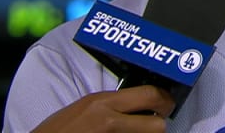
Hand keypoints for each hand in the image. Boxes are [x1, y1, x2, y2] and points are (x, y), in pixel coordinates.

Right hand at [31, 85, 175, 131]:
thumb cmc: (59, 130)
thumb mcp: (86, 107)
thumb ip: (113, 104)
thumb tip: (141, 103)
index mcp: (103, 103)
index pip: (151, 95)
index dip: (165, 100)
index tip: (165, 103)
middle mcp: (109, 122)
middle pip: (158, 126)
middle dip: (159, 125)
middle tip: (154, 123)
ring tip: (133, 132)